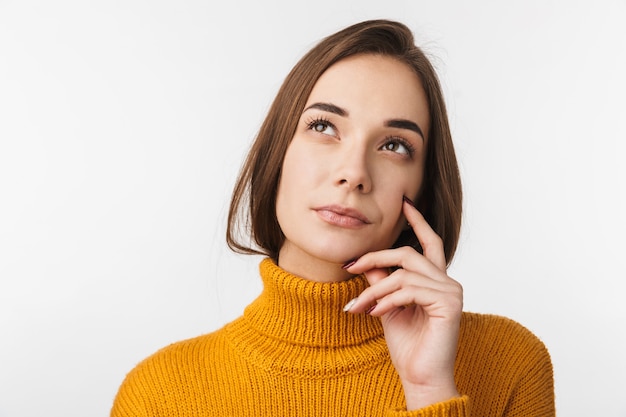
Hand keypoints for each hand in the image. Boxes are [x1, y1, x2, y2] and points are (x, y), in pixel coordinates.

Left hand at [343, 198, 462, 409]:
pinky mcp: (449, 303)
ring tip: (358, 307)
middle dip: (376, 257)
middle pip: (409, 253)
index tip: (404, 202)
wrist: (420, 376)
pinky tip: (375, 313)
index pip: (429, 242)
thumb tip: (364, 262)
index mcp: (435, 280)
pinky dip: (387, 300)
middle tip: (350, 266)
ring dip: (374, 289)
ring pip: (403, 273)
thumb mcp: (387, 305)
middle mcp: (447, 281)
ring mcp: (451, 291)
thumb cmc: (407, 345)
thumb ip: (381, 281)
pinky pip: (409, 289)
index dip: (418, 221)